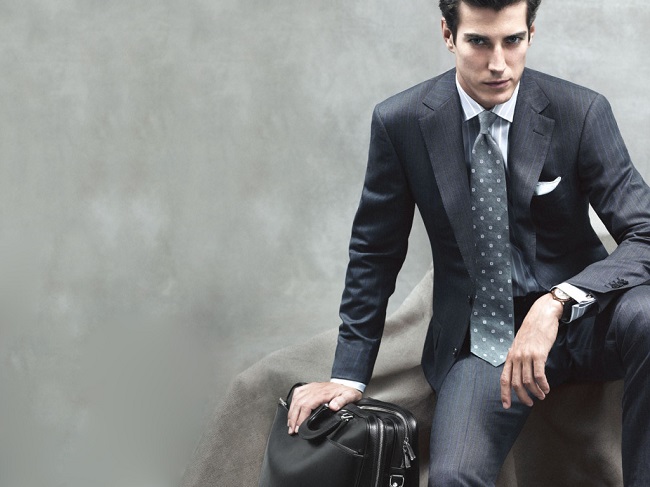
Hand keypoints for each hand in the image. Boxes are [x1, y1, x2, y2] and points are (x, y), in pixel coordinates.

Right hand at [287, 382, 361, 434]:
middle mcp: (315, 389)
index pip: (307, 405)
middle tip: (291, 430)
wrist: (347, 384)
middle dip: (293, 418)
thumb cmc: (347, 392)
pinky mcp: (310, 387)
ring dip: (292, 412)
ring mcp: (311, 388)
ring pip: (296, 398)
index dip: (301, 417)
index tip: (299, 427)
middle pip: (299, 403)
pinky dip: (293, 401)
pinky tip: (292, 408)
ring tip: (290, 423)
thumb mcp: (349, 397)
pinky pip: (298, 392)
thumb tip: (333, 406)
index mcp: (323, 393)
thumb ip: (341, 401)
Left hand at [500, 293, 561, 408]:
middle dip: (522, 397)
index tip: (506, 406)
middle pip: (516, 383)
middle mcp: (516, 357)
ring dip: (536, 392)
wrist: (541, 315)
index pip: (504, 379)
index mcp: (510, 356)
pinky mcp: (539, 354)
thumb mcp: (519, 345)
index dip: (504, 393)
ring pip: (528, 381)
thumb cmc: (532, 331)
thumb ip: (518, 358)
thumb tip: (519, 373)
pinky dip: (543, 385)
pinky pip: (539, 375)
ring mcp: (526, 355)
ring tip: (541, 396)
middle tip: (529, 403)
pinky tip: (546, 388)